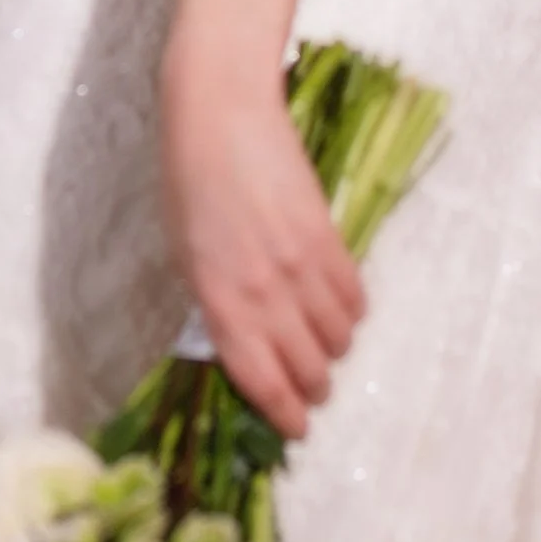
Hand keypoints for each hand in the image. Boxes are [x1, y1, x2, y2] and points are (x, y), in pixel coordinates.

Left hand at [160, 50, 365, 439]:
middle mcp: (264, 292)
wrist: (222, 113)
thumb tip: (241, 342)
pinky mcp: (329, 238)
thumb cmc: (187, 181)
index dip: (283, 413)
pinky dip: (351, 314)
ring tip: (324, 346)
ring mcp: (301, 265)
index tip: (295, 428)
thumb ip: (215, 303)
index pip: (260, 379)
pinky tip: (338, 309)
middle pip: (308, 367)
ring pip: (339, 338)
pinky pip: (355, 298)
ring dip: (334, 352)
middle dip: (312, 388)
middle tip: (309, 389)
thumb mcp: (185, 253)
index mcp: (219, 299)